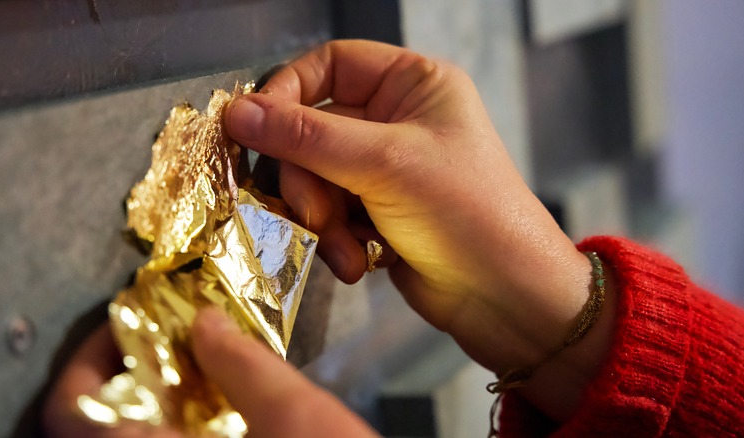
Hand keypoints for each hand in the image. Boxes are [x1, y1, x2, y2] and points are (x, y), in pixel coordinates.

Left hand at [44, 308, 378, 436]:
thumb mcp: (294, 415)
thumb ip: (244, 363)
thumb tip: (207, 323)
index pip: (73, 418)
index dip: (84, 366)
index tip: (126, 327)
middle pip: (98, 430)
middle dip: (126, 375)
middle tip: (161, 339)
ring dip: (151, 400)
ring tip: (189, 364)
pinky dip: (178, 424)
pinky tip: (214, 405)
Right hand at [225, 40, 595, 375]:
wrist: (505, 297)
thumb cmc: (469, 213)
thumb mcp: (386, 164)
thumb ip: (307, 138)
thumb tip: (239, 111)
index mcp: (413, 85)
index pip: (330, 65)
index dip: (288, 94)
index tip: (257, 130)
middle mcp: (397, 121)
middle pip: (312, 131)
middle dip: (309, 180)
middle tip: (315, 214)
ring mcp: (385, 170)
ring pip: (315, 179)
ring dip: (321, 219)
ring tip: (348, 248)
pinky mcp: (377, 214)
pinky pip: (329, 215)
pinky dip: (336, 241)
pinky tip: (360, 262)